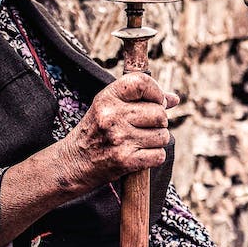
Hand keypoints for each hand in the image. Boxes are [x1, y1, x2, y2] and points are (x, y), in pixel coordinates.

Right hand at [53, 70, 177, 193]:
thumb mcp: (109, 107)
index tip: (155, 101)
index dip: (156, 92)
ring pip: (163, 136)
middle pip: (160, 113)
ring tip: (139, 142)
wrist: (73, 163)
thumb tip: (173, 99)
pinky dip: (154, 157)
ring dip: (157, 140)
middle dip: (158, 122)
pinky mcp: (126, 160)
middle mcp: (112, 116)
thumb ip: (141, 99)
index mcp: (107, 98)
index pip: (143, 83)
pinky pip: (159, 155)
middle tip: (144, 127)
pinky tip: (139, 155)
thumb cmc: (95, 132)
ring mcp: (119, 139)